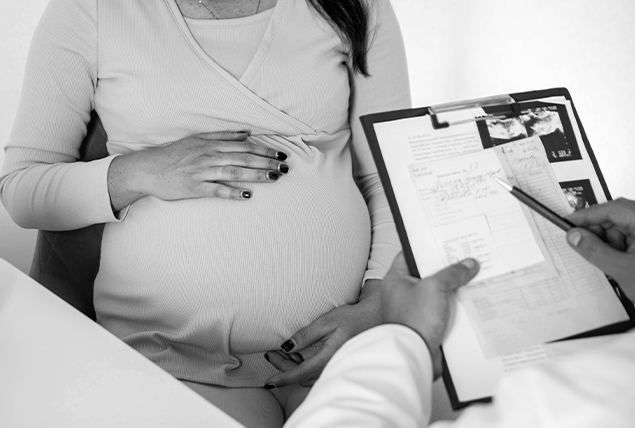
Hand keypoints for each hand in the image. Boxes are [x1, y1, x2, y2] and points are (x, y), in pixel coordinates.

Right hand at [108, 131, 288, 210]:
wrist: (148, 169)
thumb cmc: (174, 155)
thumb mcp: (198, 139)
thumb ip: (223, 136)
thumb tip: (246, 133)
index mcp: (211, 144)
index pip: (244, 146)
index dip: (265, 150)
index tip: (281, 154)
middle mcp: (209, 156)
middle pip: (244, 158)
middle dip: (267, 162)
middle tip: (285, 167)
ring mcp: (202, 172)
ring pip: (234, 172)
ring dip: (256, 175)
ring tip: (274, 178)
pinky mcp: (195, 188)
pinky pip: (217, 190)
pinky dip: (233, 192)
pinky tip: (247, 195)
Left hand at [263, 280, 382, 387]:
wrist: (372, 318)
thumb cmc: (351, 318)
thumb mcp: (326, 321)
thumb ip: (306, 335)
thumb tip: (286, 346)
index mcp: (329, 356)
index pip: (301, 372)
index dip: (284, 378)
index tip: (270, 381)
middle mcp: (332, 366)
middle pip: (302, 375)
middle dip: (284, 367)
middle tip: (271, 353)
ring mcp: (334, 367)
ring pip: (307, 375)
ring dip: (292, 366)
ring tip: (281, 352)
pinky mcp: (335, 364)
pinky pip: (314, 372)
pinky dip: (302, 365)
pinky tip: (296, 353)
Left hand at [381, 253, 478, 378]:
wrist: (414, 355)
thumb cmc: (414, 321)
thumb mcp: (434, 287)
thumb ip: (451, 273)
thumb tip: (468, 264)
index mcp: (396, 279)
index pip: (410, 254)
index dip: (427, 247)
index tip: (445, 241)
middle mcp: (403, 292)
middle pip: (427, 273)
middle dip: (446, 268)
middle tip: (465, 258)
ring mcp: (415, 308)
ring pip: (437, 292)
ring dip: (453, 288)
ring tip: (473, 276)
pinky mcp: (426, 323)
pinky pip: (443, 309)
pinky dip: (455, 305)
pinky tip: (471, 300)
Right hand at [566, 198, 634, 300]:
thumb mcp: (622, 270)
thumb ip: (594, 250)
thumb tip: (575, 236)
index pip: (613, 209)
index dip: (588, 215)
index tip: (569, 223)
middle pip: (618, 218)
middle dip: (599, 232)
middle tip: (581, 245)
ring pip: (624, 230)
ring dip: (610, 244)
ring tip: (609, 263)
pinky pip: (631, 241)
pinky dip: (620, 250)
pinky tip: (618, 265)